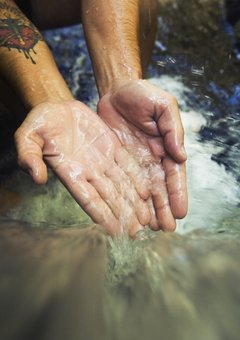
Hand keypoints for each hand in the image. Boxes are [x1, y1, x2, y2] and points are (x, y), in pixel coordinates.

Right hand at [14, 100, 150, 235]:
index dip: (101, 214)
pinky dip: (137, 178)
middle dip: (123, 214)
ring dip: (133, 201)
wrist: (57, 108)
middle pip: (109, 197)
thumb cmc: (40, 123)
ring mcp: (102, 161)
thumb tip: (37, 179)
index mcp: (70, 172)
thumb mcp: (28, 136)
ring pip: (121, 184)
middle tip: (137, 231)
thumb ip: (29, 156)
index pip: (88, 199)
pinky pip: (128, 165)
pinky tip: (147, 192)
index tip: (115, 230)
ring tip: (147, 218)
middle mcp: (89, 172)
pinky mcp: (112, 148)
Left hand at [98, 79, 187, 230]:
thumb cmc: (142, 94)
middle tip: (166, 229)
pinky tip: (127, 213)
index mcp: (166, 147)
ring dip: (146, 210)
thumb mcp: (162, 105)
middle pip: (159, 189)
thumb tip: (181, 155)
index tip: (181, 213)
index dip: (178, 194)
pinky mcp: (116, 163)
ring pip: (142, 191)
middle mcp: (152, 160)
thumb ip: (172, 129)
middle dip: (164, 209)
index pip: (174, 175)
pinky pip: (121, 184)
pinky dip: (126, 199)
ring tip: (149, 229)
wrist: (115, 90)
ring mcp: (134, 163)